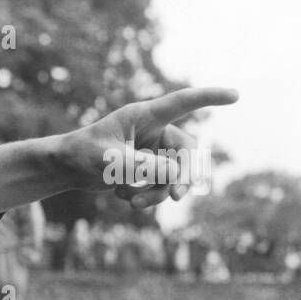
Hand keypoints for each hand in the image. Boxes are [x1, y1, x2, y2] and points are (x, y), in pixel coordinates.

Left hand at [61, 87, 238, 209]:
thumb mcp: (111, 162)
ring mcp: (152, 151)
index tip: (235, 96)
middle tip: (176, 196)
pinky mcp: (147, 169)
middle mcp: (153, 131)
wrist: (65, 168)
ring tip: (135, 203)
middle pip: (186, 152)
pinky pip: (160, 185)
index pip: (182, 102)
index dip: (209, 98)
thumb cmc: (82, 154)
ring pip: (174, 174)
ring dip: (158, 192)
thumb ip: (144, 168)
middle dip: (183, 175)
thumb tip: (177, 177)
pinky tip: (123, 196)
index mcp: (144, 116)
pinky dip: (145, 195)